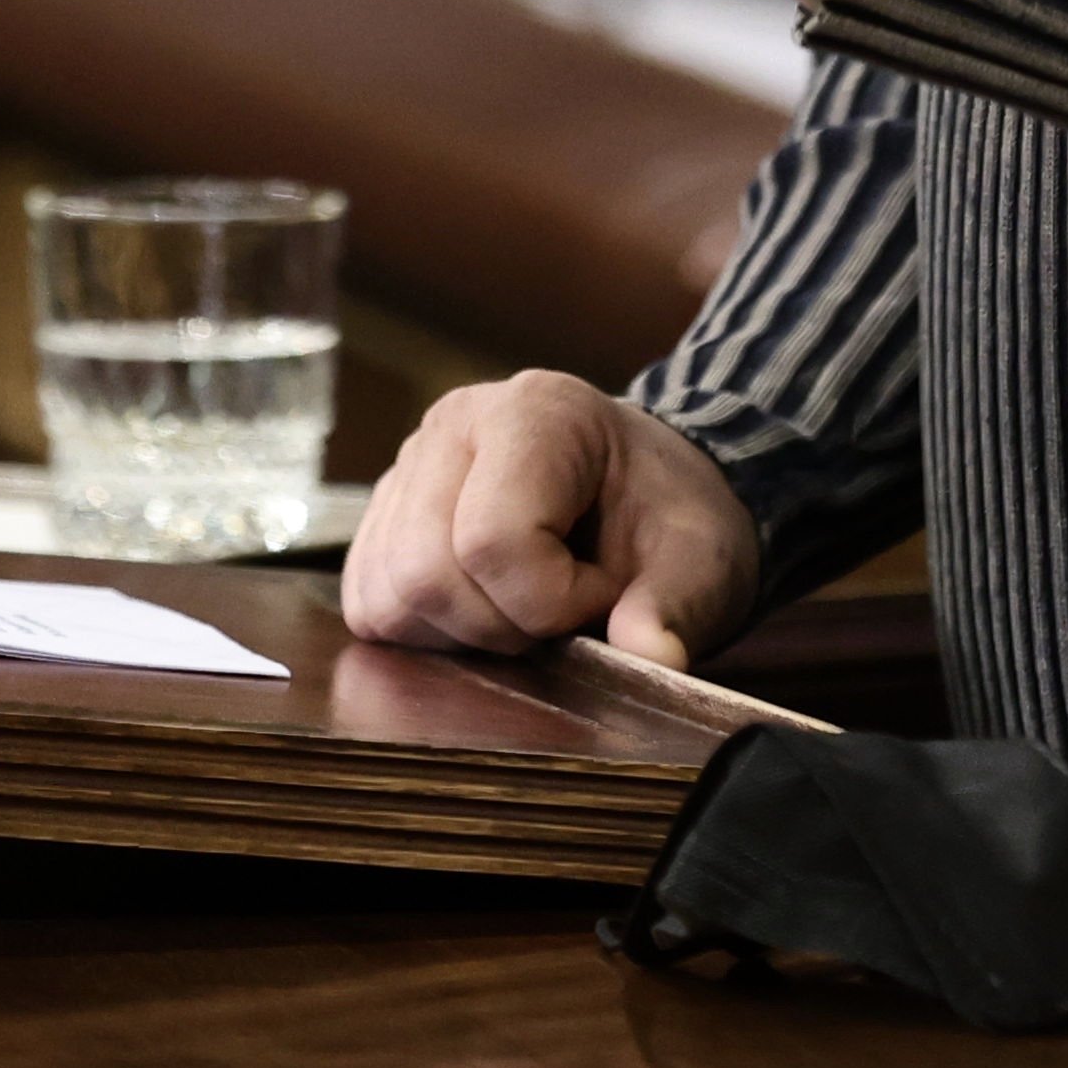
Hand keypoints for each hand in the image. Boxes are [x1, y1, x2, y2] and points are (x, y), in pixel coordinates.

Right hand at [343, 370, 763, 668]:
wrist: (646, 494)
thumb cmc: (669, 515)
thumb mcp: (701, 556)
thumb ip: (674, 603)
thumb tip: (653, 654)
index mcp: (534, 413)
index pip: (492, 538)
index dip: (550, 600)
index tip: (602, 591)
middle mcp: (453, 427)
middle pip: (425, 570)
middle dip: (499, 624)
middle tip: (558, 615)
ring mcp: (406, 469)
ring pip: (386, 593)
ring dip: (458, 632)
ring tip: (522, 608)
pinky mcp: (381, 517)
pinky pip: (366, 602)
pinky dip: (421, 631)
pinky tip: (482, 611)